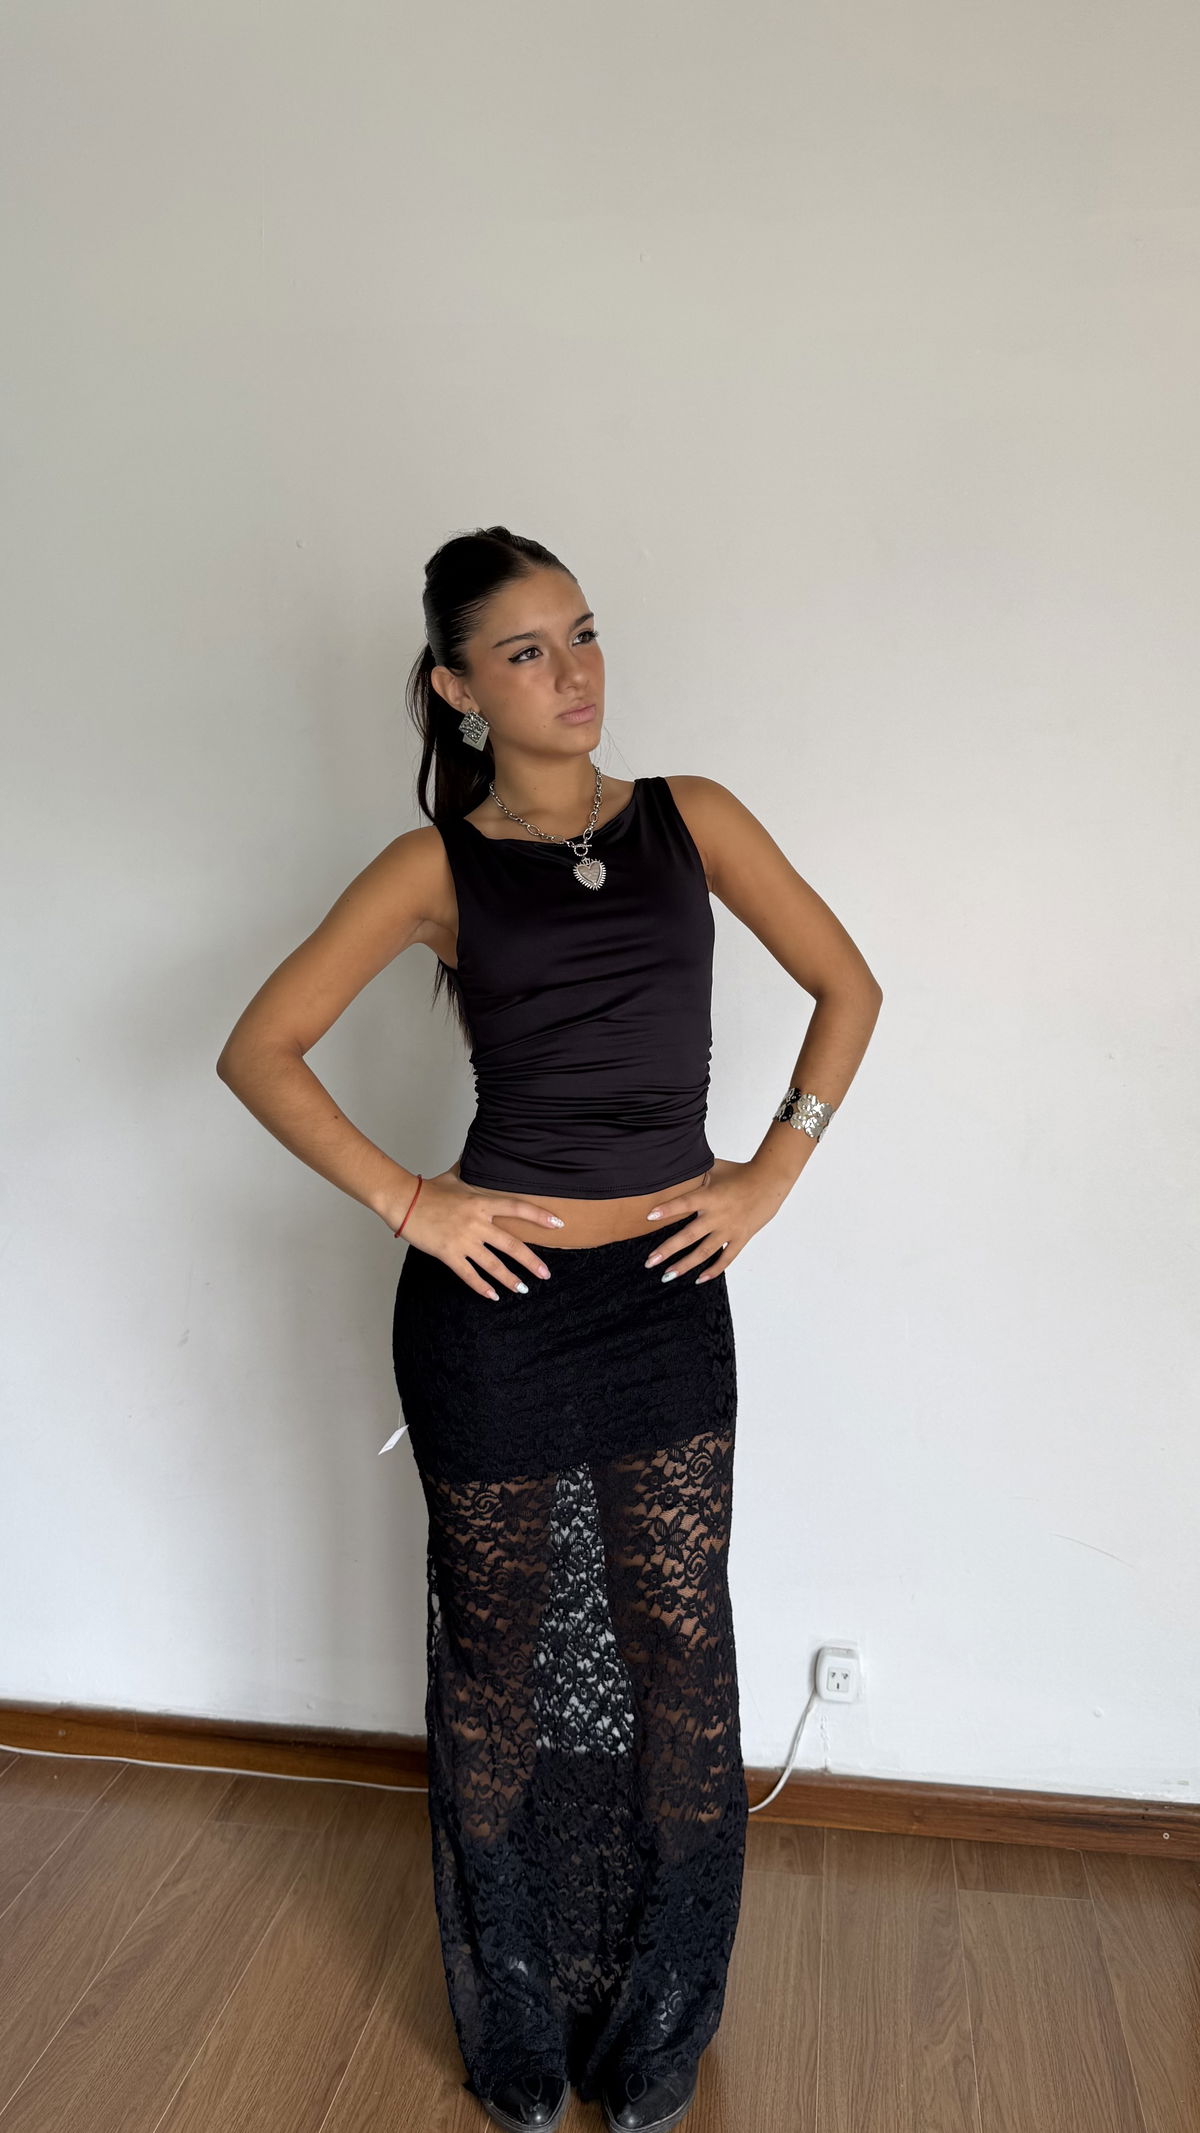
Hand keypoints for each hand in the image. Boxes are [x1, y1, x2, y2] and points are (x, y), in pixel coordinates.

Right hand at [396, 1168, 564, 1300]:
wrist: (403, 1201)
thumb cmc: (428, 1189)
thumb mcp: (455, 1177)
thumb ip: (471, 1171)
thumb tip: (478, 1154)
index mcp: (481, 1203)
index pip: (517, 1208)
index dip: (539, 1217)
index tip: (558, 1225)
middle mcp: (476, 1223)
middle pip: (511, 1245)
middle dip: (532, 1262)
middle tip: (546, 1274)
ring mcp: (463, 1240)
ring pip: (493, 1265)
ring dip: (510, 1279)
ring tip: (523, 1289)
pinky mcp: (448, 1254)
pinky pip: (469, 1275)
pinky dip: (482, 1288)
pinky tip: (493, 1296)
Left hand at [642, 1156, 783, 1282]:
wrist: (770, 1181)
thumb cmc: (740, 1172)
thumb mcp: (715, 1168)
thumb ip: (695, 1174)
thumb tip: (675, 1171)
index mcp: (710, 1196)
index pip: (685, 1203)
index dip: (668, 1209)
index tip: (649, 1216)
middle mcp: (718, 1215)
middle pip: (689, 1235)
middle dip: (668, 1250)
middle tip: (650, 1262)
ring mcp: (730, 1229)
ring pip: (705, 1252)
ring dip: (685, 1265)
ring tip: (667, 1275)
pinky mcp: (741, 1237)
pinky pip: (727, 1258)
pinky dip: (714, 1270)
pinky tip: (699, 1279)